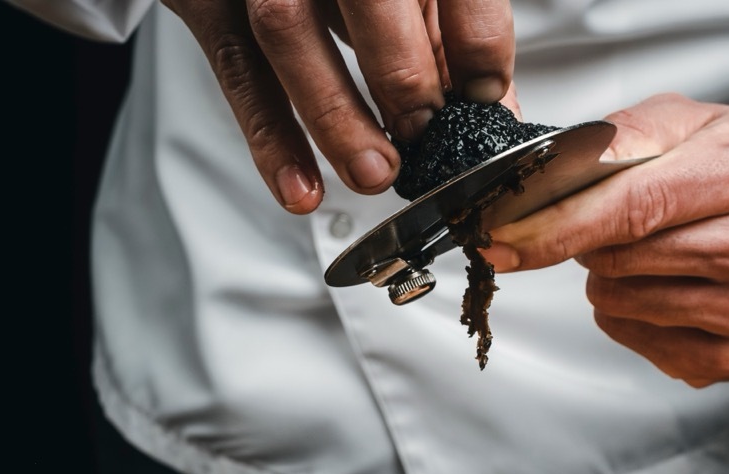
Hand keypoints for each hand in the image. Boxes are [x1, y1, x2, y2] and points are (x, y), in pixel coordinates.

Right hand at [161, 0, 514, 212]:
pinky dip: (271, 139)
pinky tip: (301, 189)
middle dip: (404, 76)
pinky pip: (236, 70)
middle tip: (425, 136)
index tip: (485, 100)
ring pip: (287, 29)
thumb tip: (492, 115)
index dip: (477, 40)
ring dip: (337, 115)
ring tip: (375, 172)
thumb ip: (447, 37)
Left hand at [484, 93, 728, 387]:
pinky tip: (665, 288)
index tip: (503, 235)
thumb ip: (626, 136)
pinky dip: (629, 313)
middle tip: (618, 222)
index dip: (558, 225)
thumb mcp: (699, 124)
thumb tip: (553, 175)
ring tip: (654, 253)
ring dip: (612, 277)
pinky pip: (635, 339)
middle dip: (592, 240)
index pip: (635, 208)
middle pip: (621, 260)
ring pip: (621, 303)